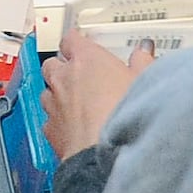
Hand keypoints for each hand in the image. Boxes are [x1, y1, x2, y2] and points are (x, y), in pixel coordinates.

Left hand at [46, 26, 145, 157]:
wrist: (106, 153)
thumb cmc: (124, 114)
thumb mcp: (145, 81)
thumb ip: (142, 63)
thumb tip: (143, 53)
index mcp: (86, 59)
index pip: (72, 40)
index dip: (76, 42)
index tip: (82, 44)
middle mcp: (64, 78)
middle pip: (53, 63)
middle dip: (63, 67)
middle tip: (80, 74)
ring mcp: (54, 104)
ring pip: (47, 91)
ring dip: (58, 94)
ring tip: (77, 103)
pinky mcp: (50, 130)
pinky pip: (49, 119)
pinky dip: (57, 121)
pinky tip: (73, 128)